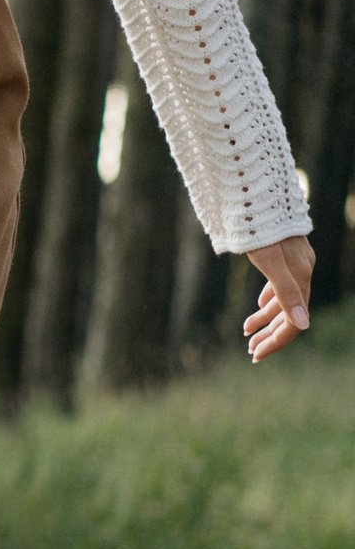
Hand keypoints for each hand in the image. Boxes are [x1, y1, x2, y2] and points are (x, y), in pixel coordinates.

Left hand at [242, 234, 314, 360]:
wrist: (256, 192)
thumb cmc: (260, 227)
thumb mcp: (270, 262)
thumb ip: (285, 292)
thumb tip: (302, 325)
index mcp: (300, 276)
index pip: (293, 320)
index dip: (276, 340)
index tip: (255, 356)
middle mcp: (301, 270)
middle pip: (290, 313)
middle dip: (270, 334)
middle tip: (250, 351)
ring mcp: (293, 262)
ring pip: (283, 299)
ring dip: (265, 318)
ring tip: (246, 332)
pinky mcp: (283, 254)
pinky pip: (280, 283)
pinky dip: (268, 299)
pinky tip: (258, 306)